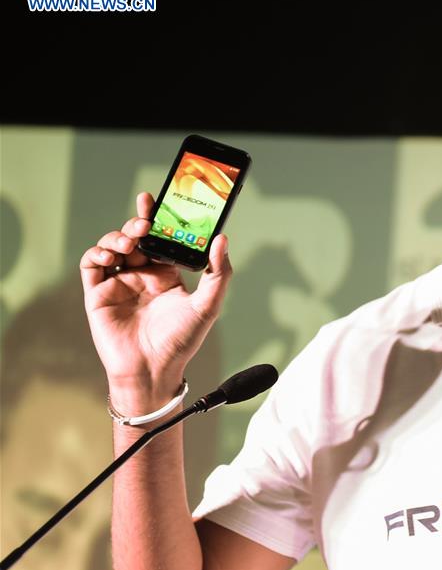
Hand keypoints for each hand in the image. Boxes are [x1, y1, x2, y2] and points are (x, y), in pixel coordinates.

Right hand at [80, 192, 232, 412]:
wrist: (152, 370)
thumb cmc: (181, 341)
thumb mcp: (207, 305)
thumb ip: (218, 272)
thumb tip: (222, 238)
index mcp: (166, 274)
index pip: (160, 239)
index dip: (155, 218)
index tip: (154, 199)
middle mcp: (141, 276)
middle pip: (135, 238)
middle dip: (137, 223)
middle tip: (144, 218)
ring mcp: (118, 283)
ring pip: (112, 247)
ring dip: (118, 237)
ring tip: (130, 241)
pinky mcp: (97, 294)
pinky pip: (91, 266)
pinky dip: (97, 254)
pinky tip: (111, 255)